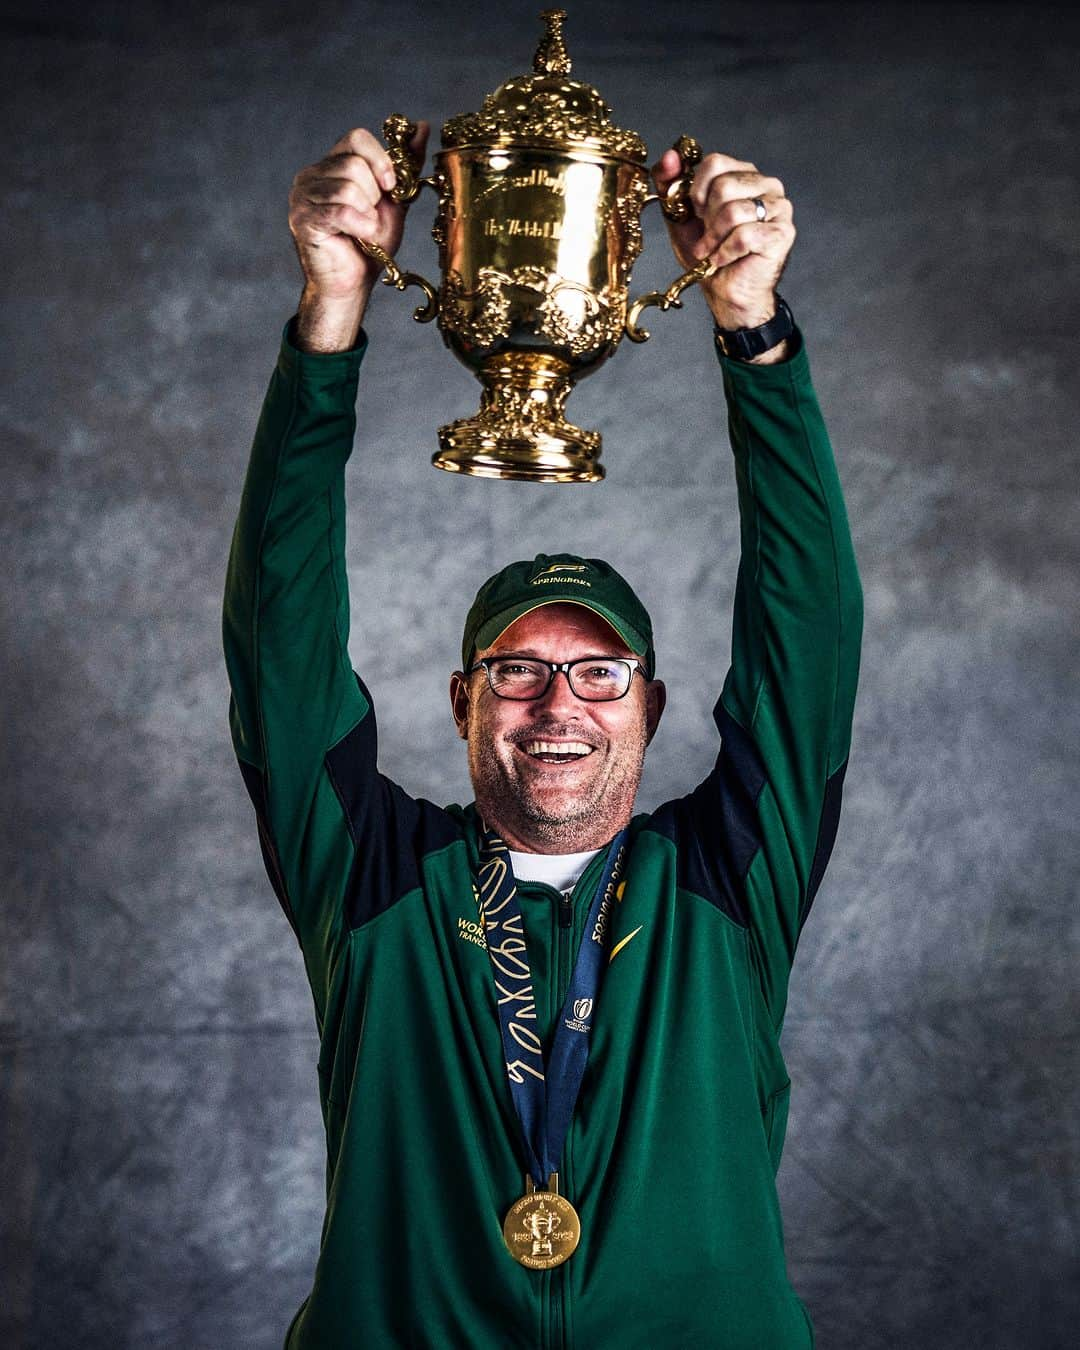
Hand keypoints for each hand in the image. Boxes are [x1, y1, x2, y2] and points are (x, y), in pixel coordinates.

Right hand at [288, 122, 428, 350]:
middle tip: (369, 218)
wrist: (354, 282)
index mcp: (332, 164)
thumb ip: (405, 165)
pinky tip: (359, 237)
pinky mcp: (302, 219)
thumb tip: (422, 126)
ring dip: (366, 215)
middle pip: (354, 164)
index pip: (356, 137)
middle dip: (374, 196)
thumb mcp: (394, 200)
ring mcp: (302, 196)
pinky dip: (359, 226)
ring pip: (348, 187)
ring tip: (361, 230)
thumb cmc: (370, 244)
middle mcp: (312, 174)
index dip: (380, 161)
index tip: (390, 187)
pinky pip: (340, 211)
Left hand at [652, 149, 794, 334]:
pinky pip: (744, 235)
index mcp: (745, 174)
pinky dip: (725, 253)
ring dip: (714, 239)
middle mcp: (767, 185)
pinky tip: (724, 260)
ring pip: (733, 211)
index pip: (715, 162)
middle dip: (706, 219)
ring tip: (714, 251)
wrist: (725, 293)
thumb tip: (669, 156)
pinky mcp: (782, 233)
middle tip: (708, 237)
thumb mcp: (680, 216)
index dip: (697, 191)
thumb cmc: (708, 254)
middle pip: (724, 186)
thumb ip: (670, 184)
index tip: (697, 213)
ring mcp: (779, 208)